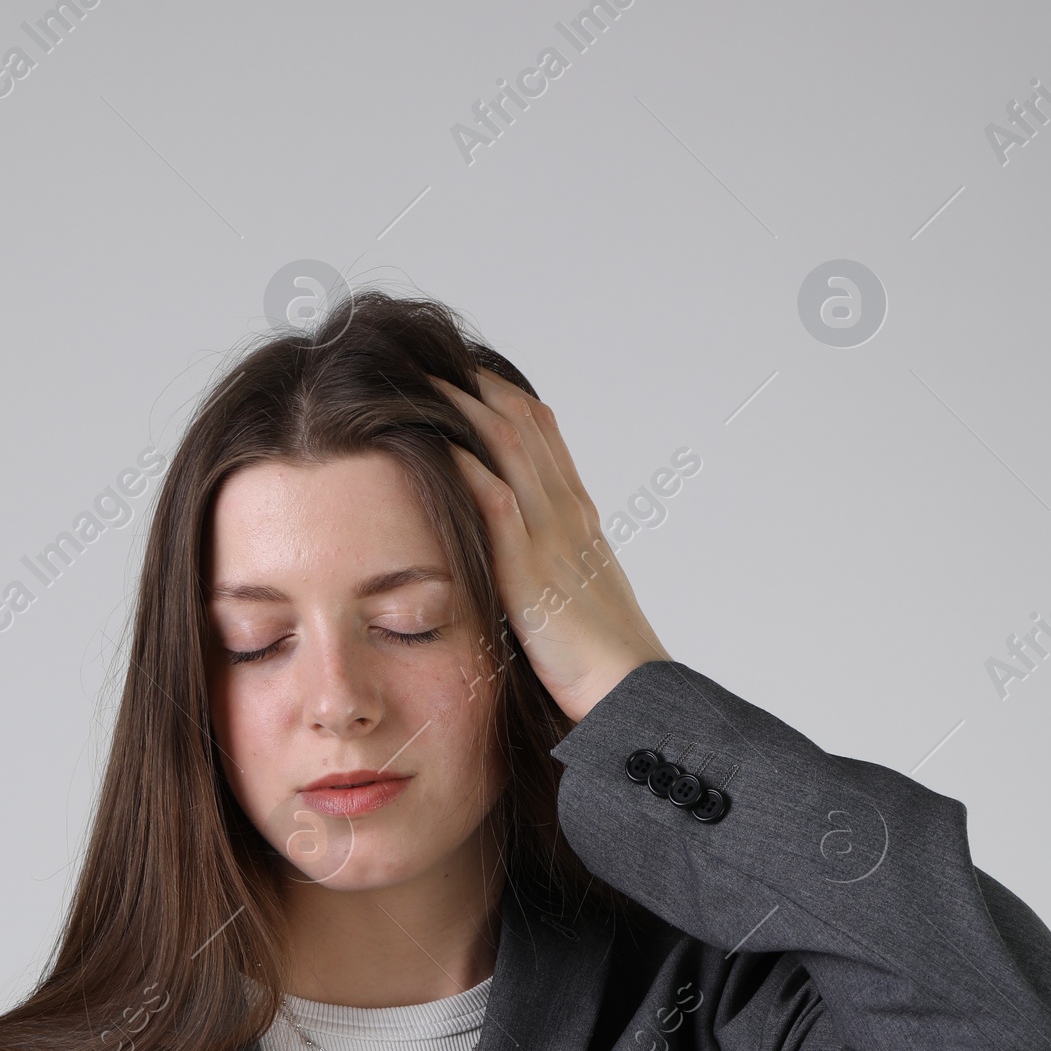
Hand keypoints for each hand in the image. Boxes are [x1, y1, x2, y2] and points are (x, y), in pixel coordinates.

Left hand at [432, 369, 671, 722]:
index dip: (500, 395)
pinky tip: (435, 442)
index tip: (462, 373)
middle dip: (474, 383)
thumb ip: (549, 566)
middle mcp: (567, 513)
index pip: (542, 433)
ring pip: (509, 446)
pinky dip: (465, 465)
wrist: (630, 693)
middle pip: (523, 422)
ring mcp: (552, 538)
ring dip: (462, 407)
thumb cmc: (604, 661)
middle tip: (429, 356)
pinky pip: (496, 501)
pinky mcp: (532, 572)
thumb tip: (517, 558)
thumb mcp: (576, 597)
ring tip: (420, 379)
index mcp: (578, 517)